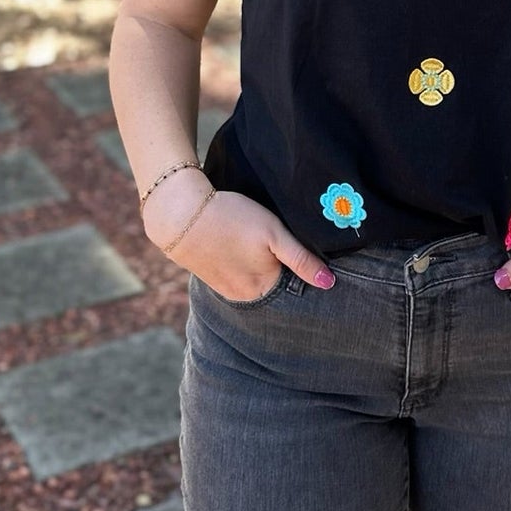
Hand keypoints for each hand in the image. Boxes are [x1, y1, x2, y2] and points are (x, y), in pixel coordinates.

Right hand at [143, 177, 334, 295]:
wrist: (181, 214)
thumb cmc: (232, 219)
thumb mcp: (274, 234)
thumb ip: (301, 260)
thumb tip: (329, 284)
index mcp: (263, 289)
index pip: (293, 284)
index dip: (301, 267)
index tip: (299, 248)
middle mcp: (244, 296)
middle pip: (274, 284)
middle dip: (281, 269)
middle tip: (277, 242)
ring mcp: (225, 288)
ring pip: (254, 279)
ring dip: (260, 266)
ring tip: (257, 243)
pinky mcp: (211, 276)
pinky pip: (235, 274)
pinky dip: (241, 264)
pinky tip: (240, 247)